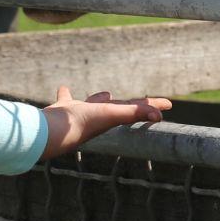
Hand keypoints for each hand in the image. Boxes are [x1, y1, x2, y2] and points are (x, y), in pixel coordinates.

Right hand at [41, 86, 171, 159]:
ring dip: (99, 98)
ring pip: (92, 103)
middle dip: (129, 104)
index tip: (169, 104)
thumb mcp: (111, 114)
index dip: (153, 106)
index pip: (138, 109)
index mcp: (111, 117)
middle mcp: (97, 116)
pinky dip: (65, 94)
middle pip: (118, 107)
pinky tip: (63, 88)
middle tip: (139, 101)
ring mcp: (79, 114)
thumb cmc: (81, 123)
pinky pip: (66, 99)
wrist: (50, 132)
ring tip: (105, 94)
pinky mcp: (62, 110)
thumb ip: (134, 113)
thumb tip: (159, 116)